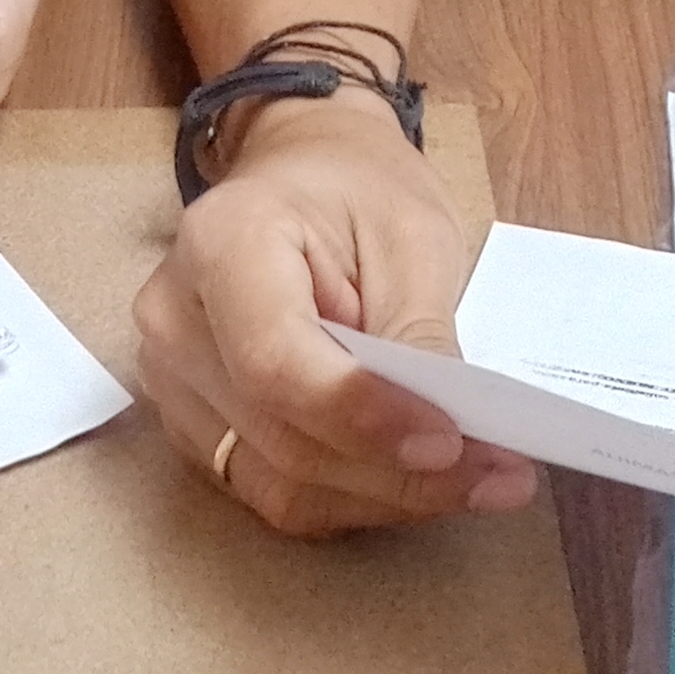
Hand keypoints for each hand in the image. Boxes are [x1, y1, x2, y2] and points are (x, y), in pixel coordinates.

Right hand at [130, 92, 536, 535]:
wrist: (300, 175)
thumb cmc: (356, 190)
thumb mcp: (412, 235)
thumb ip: (419, 336)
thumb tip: (450, 442)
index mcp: (220, 242)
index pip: (275, 361)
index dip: (361, 415)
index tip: (451, 442)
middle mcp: (175, 320)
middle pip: (283, 437)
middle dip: (398, 471)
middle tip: (502, 476)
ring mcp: (172, 382)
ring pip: (281, 484)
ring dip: (386, 497)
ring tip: (478, 482)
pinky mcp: (194, 426)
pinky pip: (274, 492)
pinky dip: (355, 498)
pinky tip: (415, 478)